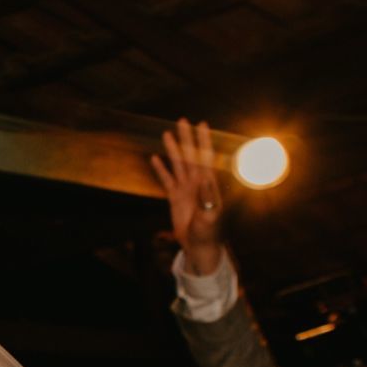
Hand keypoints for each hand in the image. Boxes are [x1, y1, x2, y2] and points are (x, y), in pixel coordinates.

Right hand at [149, 118, 224, 275]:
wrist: (199, 246)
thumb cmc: (209, 232)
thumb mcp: (211, 216)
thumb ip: (208, 197)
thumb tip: (204, 179)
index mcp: (208, 183)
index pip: (206, 157)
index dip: (204, 140)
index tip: (202, 124)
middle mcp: (197, 182)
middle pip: (190, 155)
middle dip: (187, 138)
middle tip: (182, 120)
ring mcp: (186, 189)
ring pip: (178, 164)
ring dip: (173, 149)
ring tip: (166, 134)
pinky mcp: (175, 198)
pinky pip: (166, 180)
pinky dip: (161, 169)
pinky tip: (155, 158)